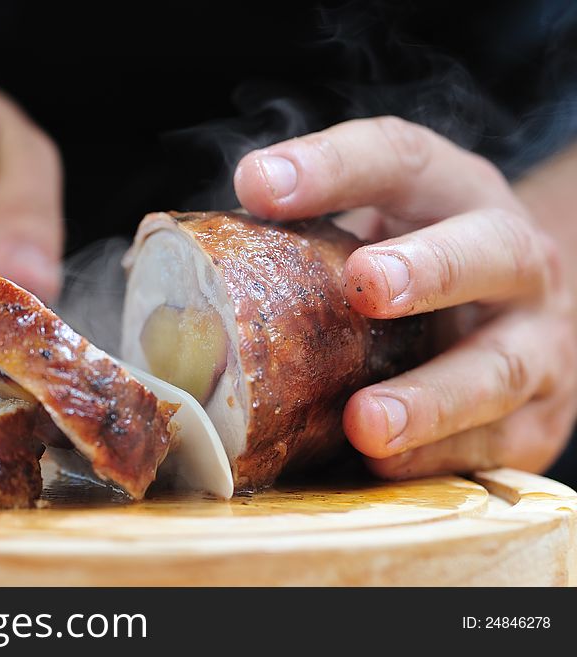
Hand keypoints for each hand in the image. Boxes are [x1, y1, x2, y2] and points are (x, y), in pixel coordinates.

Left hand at [234, 116, 576, 476]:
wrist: (522, 315)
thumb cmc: (418, 269)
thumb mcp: (375, 232)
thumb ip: (301, 240)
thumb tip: (168, 265)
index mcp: (452, 197)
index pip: (399, 159)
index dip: (332, 167)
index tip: (257, 184)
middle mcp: (511, 260)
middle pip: (488, 251)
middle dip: (430, 268)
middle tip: (369, 286)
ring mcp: (535, 341)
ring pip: (500, 367)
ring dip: (432, 397)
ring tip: (365, 421)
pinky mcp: (539, 416)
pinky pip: (495, 442)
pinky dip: (438, 455)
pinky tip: (384, 463)